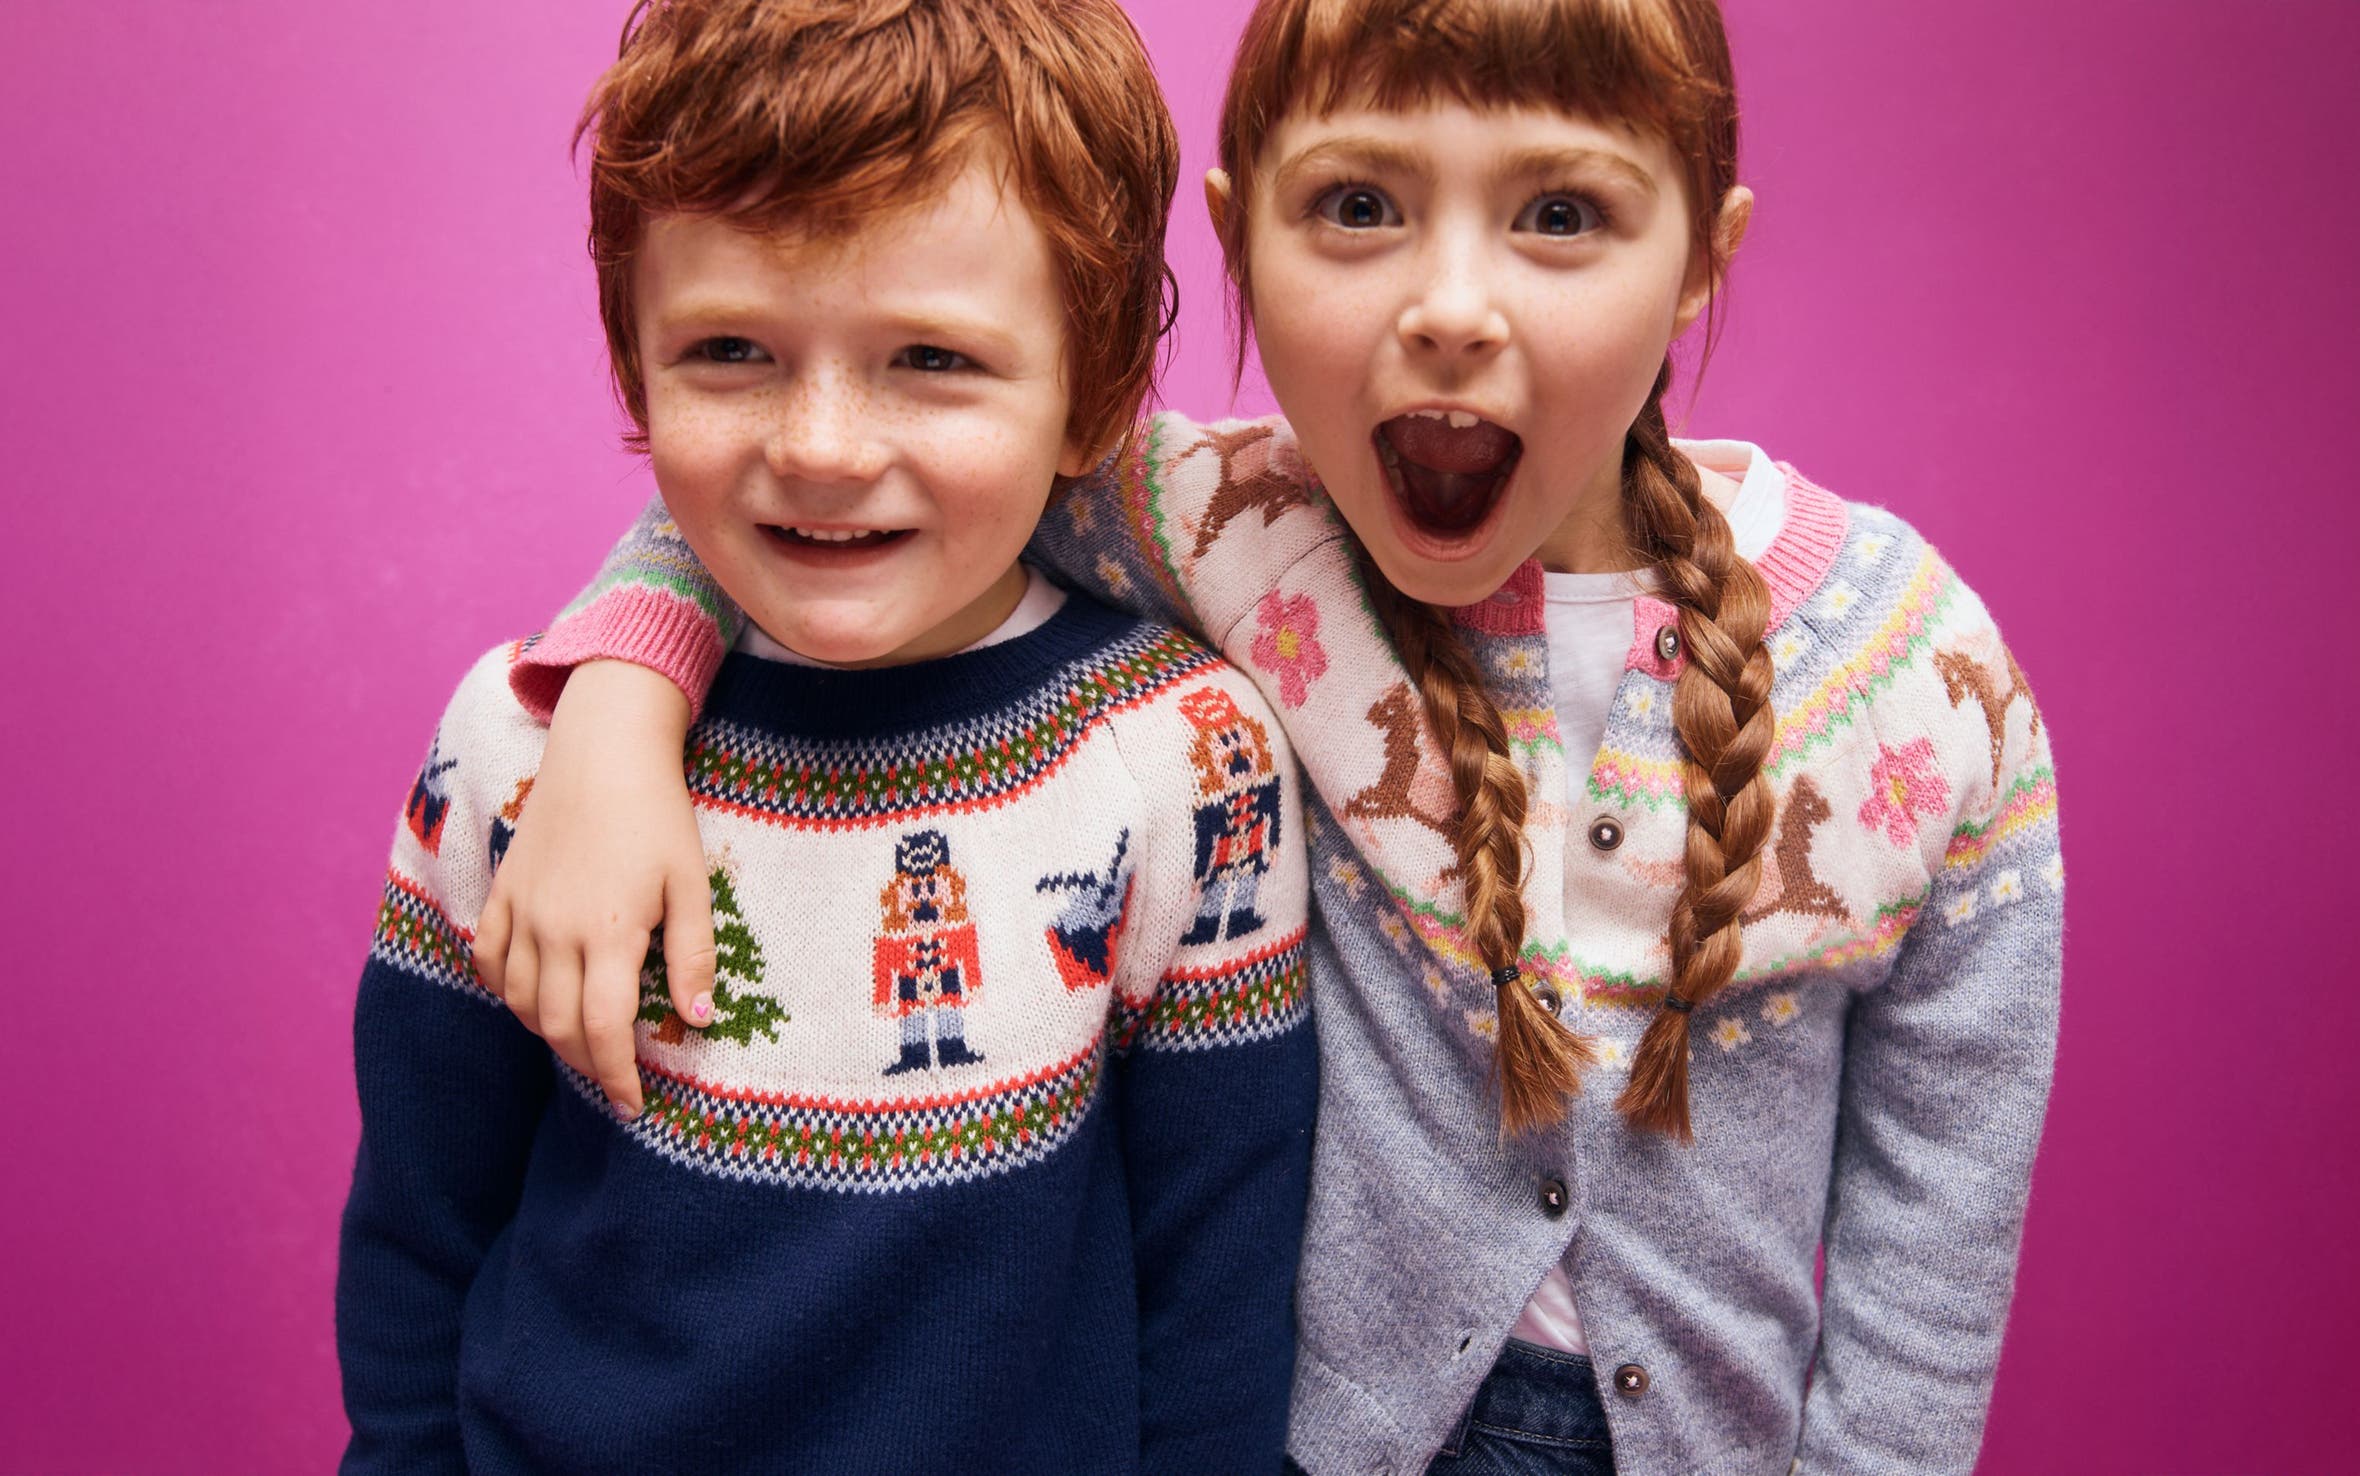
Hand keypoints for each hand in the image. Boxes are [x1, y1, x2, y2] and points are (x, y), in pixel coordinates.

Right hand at [473, 659, 710, 1115]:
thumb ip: (693, 956)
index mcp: (607, 935)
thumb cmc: (656, 814)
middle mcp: (554, 932)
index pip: (604, 1031)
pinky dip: (503, 988)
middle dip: (586, 1063)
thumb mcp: (691, 884)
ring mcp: (521, 912)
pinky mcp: (502, 891)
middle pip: (556, 1026)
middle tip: (613, 1077)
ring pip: (516, 1000)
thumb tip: (698, 1020)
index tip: (632, 1103)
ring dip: (545, 1031)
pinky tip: (529, 995)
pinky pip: (487, 958)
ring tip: (579, 1040)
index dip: (616, 1077)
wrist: (603, 750)